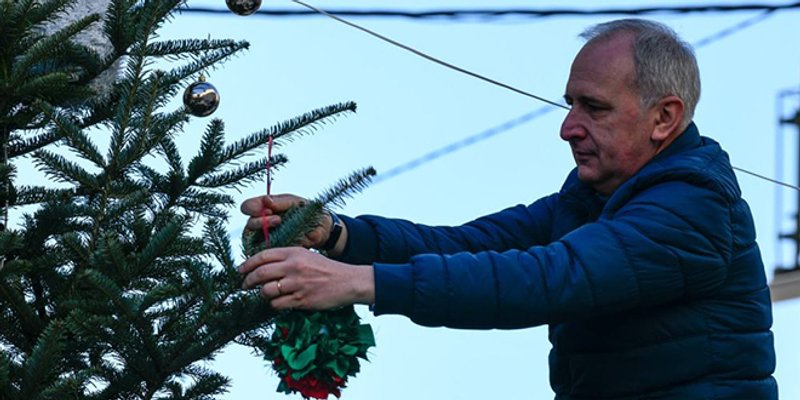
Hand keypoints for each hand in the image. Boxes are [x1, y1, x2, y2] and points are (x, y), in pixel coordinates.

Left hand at [239, 247, 374, 309]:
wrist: (348, 281)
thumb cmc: (326, 269)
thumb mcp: (306, 256)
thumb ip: (286, 258)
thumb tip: (262, 265)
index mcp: (294, 252)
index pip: (262, 256)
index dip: (247, 264)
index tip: (241, 270)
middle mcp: (293, 266)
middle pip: (260, 273)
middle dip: (247, 281)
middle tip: (244, 285)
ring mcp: (297, 284)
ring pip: (266, 290)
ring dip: (262, 294)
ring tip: (266, 294)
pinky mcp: (301, 299)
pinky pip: (278, 304)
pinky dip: (275, 304)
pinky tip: (280, 302)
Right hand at [240, 194, 334, 249]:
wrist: (322, 227)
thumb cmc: (307, 211)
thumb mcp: (295, 202)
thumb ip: (280, 202)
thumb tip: (266, 201)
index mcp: (264, 208)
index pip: (247, 207)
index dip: (252, 207)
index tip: (268, 208)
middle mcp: (261, 223)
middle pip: (249, 225)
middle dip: (261, 222)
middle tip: (278, 219)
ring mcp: (266, 238)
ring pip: (254, 240)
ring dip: (266, 234)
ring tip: (281, 227)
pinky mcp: (273, 250)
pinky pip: (265, 252)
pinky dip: (272, 247)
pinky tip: (284, 240)